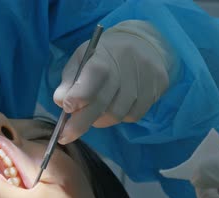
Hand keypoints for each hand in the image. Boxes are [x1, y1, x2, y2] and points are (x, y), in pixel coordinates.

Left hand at [53, 20, 171, 143]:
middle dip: (81, 123)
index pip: (94, 75)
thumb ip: (69, 81)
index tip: (67, 109)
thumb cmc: (104, 55)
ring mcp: (145, 78)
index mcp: (104, 55)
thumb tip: (60, 102)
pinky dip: (120, 117)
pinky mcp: (158, 87)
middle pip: (103, 102)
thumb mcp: (81, 60)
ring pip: (118, 114)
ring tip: (94, 113)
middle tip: (66, 134)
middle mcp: (127, 66)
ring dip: (100, 120)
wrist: (143, 42)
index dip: (79, 96)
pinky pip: (134, 115)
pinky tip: (115, 107)